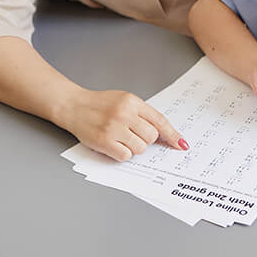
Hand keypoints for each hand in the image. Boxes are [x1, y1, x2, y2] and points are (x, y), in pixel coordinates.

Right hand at [58, 88, 187, 161]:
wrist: (74, 106)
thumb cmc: (101, 104)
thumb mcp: (124, 100)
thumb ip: (142, 113)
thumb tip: (162, 133)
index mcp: (133, 102)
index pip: (159, 120)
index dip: (172, 134)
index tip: (181, 144)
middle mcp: (125, 114)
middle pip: (152, 137)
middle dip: (146, 139)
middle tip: (133, 134)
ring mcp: (115, 128)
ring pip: (140, 148)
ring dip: (134, 147)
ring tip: (122, 138)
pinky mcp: (104, 142)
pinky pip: (126, 156)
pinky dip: (122, 154)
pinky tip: (114, 145)